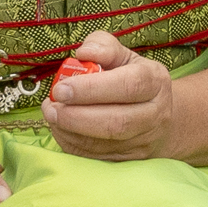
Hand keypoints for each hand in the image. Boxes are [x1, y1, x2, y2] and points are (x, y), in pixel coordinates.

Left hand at [42, 31, 179, 163]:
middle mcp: (155, 114)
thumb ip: (102, 47)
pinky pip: (96, 157)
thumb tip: (83, 53)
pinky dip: (73, 144)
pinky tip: (61, 129)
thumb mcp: (122, 55)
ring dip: (70, 131)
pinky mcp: (130, 160)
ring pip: (104, 144)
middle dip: (76, 116)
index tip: (62, 88)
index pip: (128, 86)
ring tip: (52, 115)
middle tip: (51, 107)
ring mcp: (144, 141)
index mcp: (155, 81)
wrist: (156, 114)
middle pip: (116, 122)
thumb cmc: (131, 78)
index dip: (92, 89)